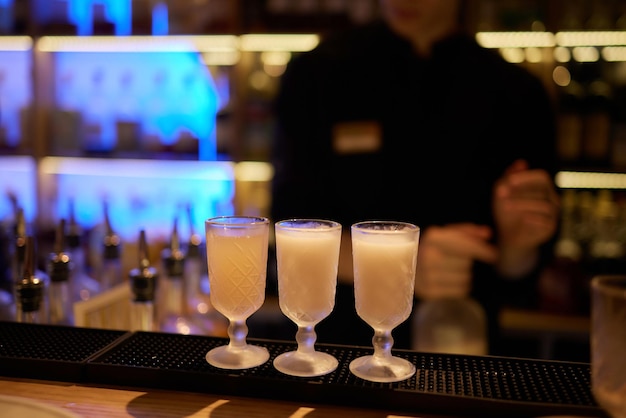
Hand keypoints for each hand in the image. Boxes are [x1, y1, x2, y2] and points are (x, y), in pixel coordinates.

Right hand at [415, 223, 497, 299]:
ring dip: (464, 275)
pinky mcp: (428, 291)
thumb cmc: (435, 249)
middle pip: (466, 263)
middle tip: (456, 261)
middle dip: (467, 262)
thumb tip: (487, 233)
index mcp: (432, 237)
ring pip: (465, 278)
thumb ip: (469, 232)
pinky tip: (449, 281)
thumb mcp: (448, 234)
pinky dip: (460, 287)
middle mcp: (427, 254)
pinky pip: (459, 291)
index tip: (494, 255)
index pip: (464, 245)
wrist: (405, 266)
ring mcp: (425, 274)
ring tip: (451, 271)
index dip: (482, 250)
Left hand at [492, 159, 559, 276]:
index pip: (542, 176)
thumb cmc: (506, 213)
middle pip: (542, 189)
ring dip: (522, 203)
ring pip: (543, 204)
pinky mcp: (550, 228)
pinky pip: (547, 220)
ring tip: (504, 206)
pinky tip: (522, 218)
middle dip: (519, 191)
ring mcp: (553, 214)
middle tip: (499, 194)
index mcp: (542, 188)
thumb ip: (509, 178)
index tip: (508, 180)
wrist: (508, 238)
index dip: (526, 177)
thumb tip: (521, 162)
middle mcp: (551, 199)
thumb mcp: (502, 194)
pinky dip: (534, 217)